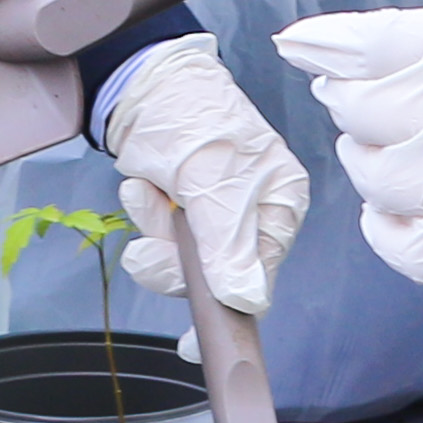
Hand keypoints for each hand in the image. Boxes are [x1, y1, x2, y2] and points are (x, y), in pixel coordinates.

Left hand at [96, 35, 307, 316]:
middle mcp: (254, 213)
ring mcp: (217, 212)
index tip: (195, 342)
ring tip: (147, 194)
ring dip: (154, 234)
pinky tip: (143, 187)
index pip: (259, 276)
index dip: (225, 307)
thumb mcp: (211, 182)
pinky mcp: (185, 209)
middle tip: (149, 246)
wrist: (143, 81)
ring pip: (183, 262)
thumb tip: (249, 301)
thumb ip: (228, 244)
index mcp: (280, 204)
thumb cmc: (191, 117)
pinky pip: (162, 238)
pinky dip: (146, 217)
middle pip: (217, 277)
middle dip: (173, 262)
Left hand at [278, 0, 422, 307]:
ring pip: (373, 177)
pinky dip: (389, 221)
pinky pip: (401, 248)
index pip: (365, 50)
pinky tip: (411, 201)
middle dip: (353, 87)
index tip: (306, 41)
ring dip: (374, 148)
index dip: (325, 43)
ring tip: (401, 133)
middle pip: (359, 112)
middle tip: (367, 77)